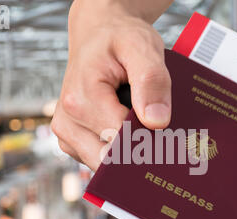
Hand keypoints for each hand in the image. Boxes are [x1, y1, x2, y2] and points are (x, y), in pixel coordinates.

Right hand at [51, 0, 172, 170]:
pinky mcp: (73, 141)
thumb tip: (156, 122)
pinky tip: (129, 129)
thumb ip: (151, 82)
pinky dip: (118, 151)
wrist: (98, 35)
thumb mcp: (141, 47)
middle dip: (137, 151)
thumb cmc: (119, 39)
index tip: (169, 137)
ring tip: (140, 123)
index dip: (149, 141)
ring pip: (106, 165)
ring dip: (128, 151)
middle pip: (111, 159)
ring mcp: (67, 134)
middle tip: (159, 132)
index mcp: (79, 100)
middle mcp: (67, 122)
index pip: (121, 141)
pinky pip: (100, 160)